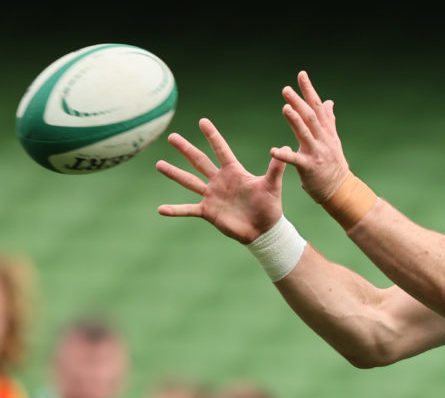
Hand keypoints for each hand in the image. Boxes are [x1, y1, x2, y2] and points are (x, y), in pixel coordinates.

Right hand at [156, 118, 286, 243]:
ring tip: (159, 164)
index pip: (221, 150)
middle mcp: (220, 181)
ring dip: (174, 173)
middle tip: (172, 136)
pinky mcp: (208, 212)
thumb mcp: (272, 185)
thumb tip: (285, 147)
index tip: (203, 120)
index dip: (212, 136)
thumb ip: (276, 167)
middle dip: (186, 149)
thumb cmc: (270, 206)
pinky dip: (175, 210)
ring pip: (189, 181)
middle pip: (199, 161)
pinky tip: (160, 209)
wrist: (264, 230)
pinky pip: (188, 209)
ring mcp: (212, 196)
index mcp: (234, 172)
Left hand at [271, 71, 350, 204]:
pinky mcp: (310, 168)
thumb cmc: (334, 166)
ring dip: (295, 121)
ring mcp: (317, 153)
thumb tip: (328, 101)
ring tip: (285, 108)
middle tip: (286, 90)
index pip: (317, 107)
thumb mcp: (333, 140)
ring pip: (306, 134)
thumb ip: (329, 120)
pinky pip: (295, 160)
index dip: (309, 90)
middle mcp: (322, 140)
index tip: (301, 74)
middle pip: (310, 117)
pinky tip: (273, 150)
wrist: (341, 190)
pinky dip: (284, 155)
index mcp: (326, 132)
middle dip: (299, 102)